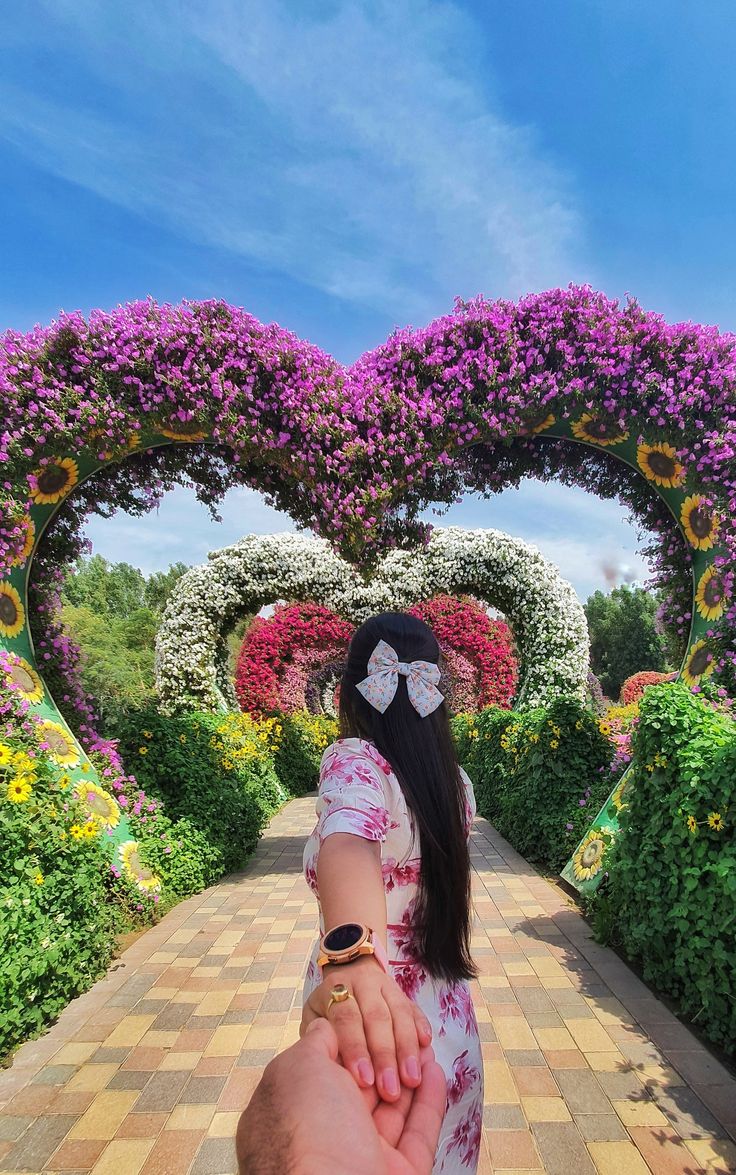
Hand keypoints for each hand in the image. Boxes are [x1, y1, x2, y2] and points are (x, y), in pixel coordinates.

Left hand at [237, 1017, 445, 1174]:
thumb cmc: (309, 1126)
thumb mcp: (299, 1070)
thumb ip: (314, 1045)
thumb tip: (325, 1026)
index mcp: (295, 1113)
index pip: (325, 1071)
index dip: (352, 1044)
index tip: (373, 1018)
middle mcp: (326, 1137)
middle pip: (362, 1091)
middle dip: (386, 1058)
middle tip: (409, 1032)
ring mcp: (362, 1156)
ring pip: (393, 1111)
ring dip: (411, 1074)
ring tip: (427, 1044)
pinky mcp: (399, 1173)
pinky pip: (418, 1133)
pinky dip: (428, 1101)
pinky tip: (435, 1070)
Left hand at [300, 956, 432, 1101]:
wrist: (346, 971)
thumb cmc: (325, 1016)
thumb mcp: (311, 1023)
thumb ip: (320, 1040)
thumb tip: (333, 1063)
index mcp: (333, 991)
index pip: (345, 1019)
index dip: (355, 1047)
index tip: (363, 1079)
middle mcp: (361, 984)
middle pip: (376, 1018)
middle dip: (384, 1053)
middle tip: (391, 1089)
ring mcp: (385, 987)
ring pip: (399, 1014)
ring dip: (407, 1047)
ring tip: (413, 1078)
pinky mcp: (404, 994)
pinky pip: (416, 1011)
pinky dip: (421, 1027)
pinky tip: (426, 1045)